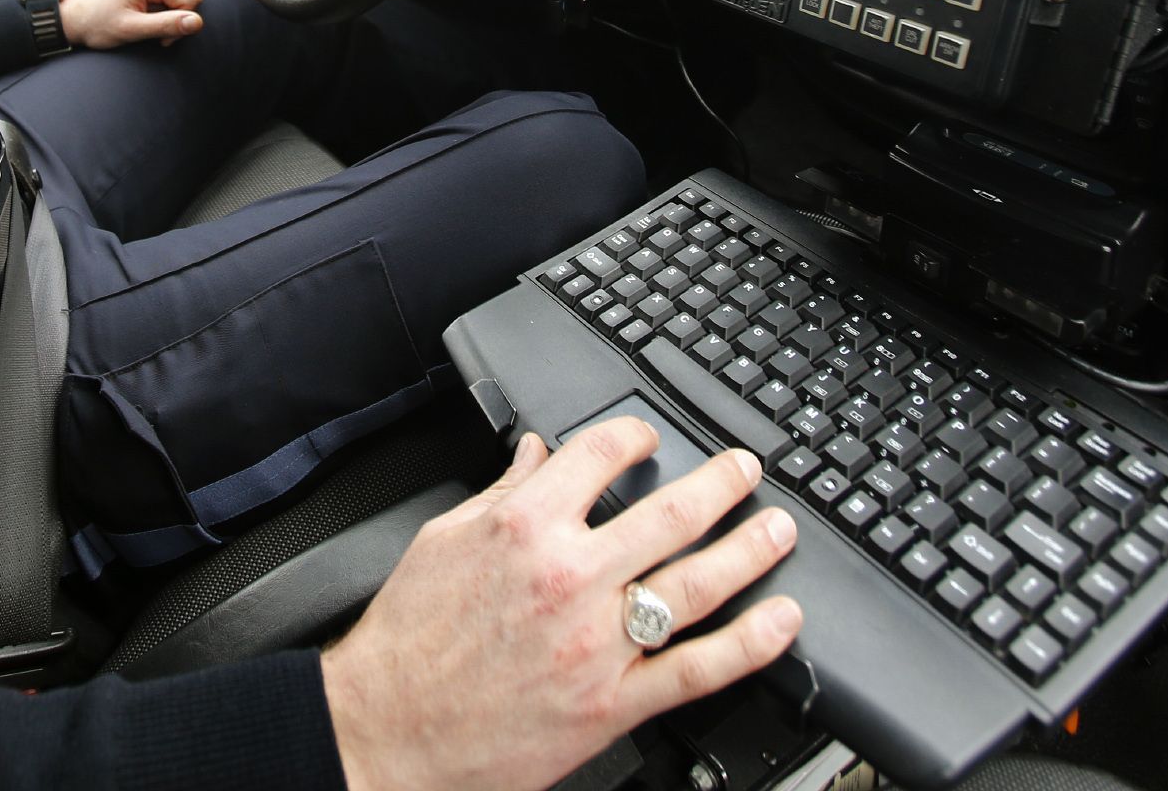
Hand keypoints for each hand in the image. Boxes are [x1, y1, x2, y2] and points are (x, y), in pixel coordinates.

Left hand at [57, 0, 205, 49]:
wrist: (74, 18)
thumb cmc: (94, 21)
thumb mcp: (132, 28)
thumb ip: (166, 25)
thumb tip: (195, 22)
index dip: (180, 21)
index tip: (161, 35)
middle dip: (176, 18)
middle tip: (152, 31)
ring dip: (169, 16)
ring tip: (145, 22)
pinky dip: (162, 12)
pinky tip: (145, 17)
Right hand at [321, 418, 801, 790]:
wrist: (387, 731)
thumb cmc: (408, 643)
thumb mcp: (442, 541)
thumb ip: (501, 494)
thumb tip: (534, 455)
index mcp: (523, 528)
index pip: (598, 456)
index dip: (634, 436)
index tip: (649, 438)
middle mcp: (568, 578)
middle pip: (670, 514)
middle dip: (720, 484)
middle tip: (745, 470)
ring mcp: (597, 644)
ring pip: (696, 584)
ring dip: (750, 549)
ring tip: (777, 529)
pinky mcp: (612, 704)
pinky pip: (697, 670)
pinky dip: (749, 644)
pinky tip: (780, 621)